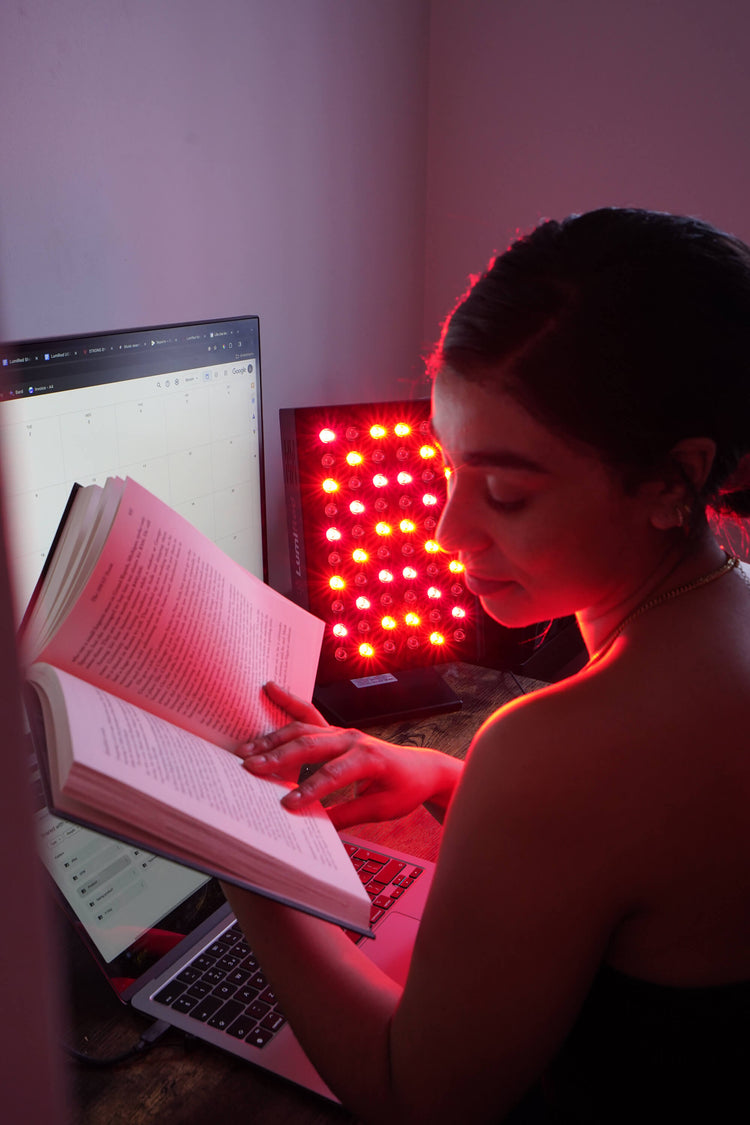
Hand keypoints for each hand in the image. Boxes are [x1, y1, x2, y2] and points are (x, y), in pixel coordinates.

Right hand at [236, 682, 460, 828]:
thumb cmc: (405, 788)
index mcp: (370, 758)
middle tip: (251, 770)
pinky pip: (309, 715)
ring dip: (274, 739)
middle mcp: (354, 739)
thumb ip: (350, 816)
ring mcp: (343, 731)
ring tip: (246, 751)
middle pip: (312, 745)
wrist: (421, 768)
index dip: (310, 790)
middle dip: (279, 757)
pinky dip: (289, 701)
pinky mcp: (336, 730)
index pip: (334, 775)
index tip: (286, 805)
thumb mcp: (383, 809)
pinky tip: (270, 688)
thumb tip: (318, 828)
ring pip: (304, 730)